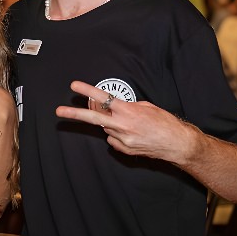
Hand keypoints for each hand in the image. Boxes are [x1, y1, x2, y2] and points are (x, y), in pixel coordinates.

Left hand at [55, 80, 196, 164]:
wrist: (177, 144)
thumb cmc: (165, 123)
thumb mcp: (147, 106)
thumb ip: (128, 106)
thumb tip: (115, 108)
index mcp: (128, 111)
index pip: (103, 98)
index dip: (88, 91)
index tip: (75, 86)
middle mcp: (123, 126)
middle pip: (94, 117)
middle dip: (75, 114)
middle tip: (59, 111)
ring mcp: (122, 140)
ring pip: (107, 128)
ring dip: (112, 124)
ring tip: (131, 124)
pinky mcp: (125, 149)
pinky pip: (114, 140)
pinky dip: (118, 135)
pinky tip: (133, 135)